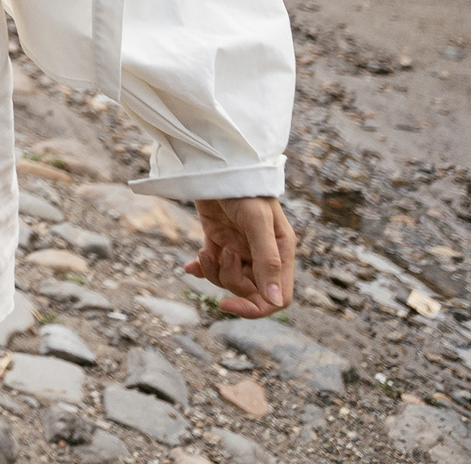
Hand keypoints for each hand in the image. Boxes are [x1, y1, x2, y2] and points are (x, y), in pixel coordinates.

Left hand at [187, 196, 296, 316]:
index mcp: (282, 254)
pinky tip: (189, 266)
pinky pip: (212, 267)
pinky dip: (201, 268)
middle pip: (249, 291)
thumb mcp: (257, 223)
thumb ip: (267, 261)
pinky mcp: (219, 241)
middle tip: (220, 254)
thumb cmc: (245, 189)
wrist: (217, 164)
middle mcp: (263, 255)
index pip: (277, 298)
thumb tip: (276, 302)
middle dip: (229, 280)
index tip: (226, 304)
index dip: (254, 308)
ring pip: (228, 280)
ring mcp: (240, 249)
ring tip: (206, 251)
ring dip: (214, 270)